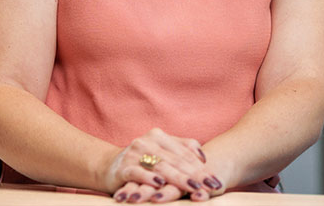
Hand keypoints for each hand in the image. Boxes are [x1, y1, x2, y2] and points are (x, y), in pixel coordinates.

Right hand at [102, 128, 224, 200]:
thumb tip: (203, 156)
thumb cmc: (142, 160)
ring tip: (194, 186)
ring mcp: (135, 153)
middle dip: (196, 174)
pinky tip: (160, 184)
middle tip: (211, 186)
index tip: (216, 181)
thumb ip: (181, 149)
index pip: (186, 153)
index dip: (202, 167)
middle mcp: (148, 141)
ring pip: (161, 166)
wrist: (108, 165)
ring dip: (178, 177)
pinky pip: (138, 172)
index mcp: (160, 136)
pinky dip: (149, 178)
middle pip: (176, 160)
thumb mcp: (161, 152)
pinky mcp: (123, 167)